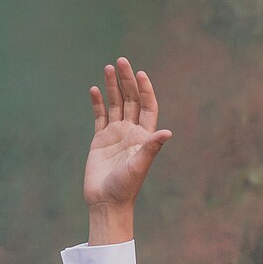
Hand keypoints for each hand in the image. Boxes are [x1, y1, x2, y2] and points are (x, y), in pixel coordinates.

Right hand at [84, 58, 171, 242]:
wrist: (107, 202)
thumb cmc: (126, 187)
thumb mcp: (140, 166)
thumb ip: (152, 147)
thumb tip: (168, 132)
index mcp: (144, 136)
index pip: (148, 106)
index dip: (145, 90)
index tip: (140, 73)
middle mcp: (131, 132)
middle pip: (131, 100)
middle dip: (127, 81)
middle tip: (121, 60)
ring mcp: (115, 135)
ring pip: (115, 104)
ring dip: (112, 86)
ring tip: (108, 67)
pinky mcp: (100, 140)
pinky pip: (100, 116)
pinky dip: (97, 103)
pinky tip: (95, 89)